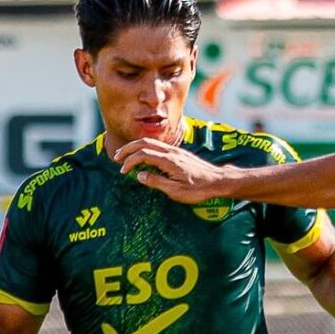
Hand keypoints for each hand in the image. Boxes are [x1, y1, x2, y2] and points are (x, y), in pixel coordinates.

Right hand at [113, 138, 228, 202]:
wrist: (218, 181)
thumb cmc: (199, 189)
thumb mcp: (176, 191)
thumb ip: (157, 182)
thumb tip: (140, 175)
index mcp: (169, 161)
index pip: (143, 155)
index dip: (130, 161)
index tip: (124, 171)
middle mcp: (171, 152)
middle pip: (144, 143)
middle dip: (128, 149)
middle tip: (116, 158)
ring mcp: (176, 151)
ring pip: (151, 142)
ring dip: (136, 147)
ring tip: (126, 155)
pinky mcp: (179, 153)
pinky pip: (158, 146)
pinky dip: (145, 148)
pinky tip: (142, 155)